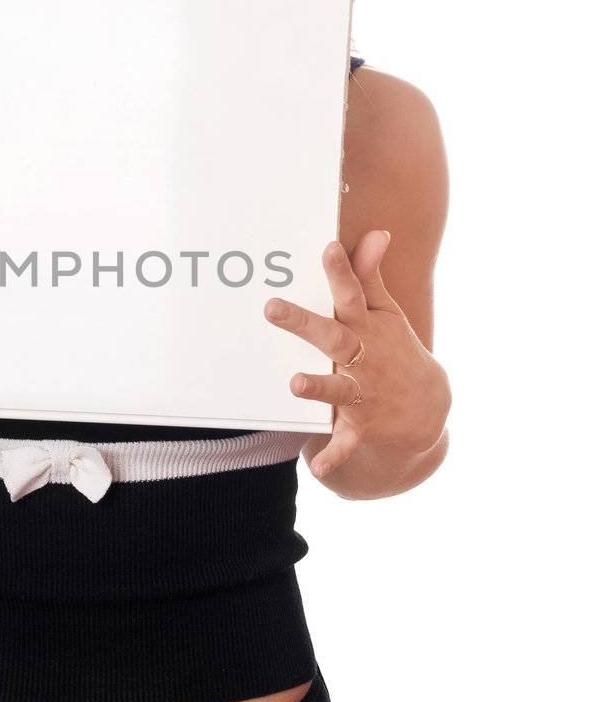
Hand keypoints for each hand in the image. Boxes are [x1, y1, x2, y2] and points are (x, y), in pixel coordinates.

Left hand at [263, 230, 449, 478]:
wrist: (429, 408)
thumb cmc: (395, 350)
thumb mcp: (387, 314)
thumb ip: (370, 276)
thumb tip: (374, 232)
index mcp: (366, 328)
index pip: (352, 295)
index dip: (341, 272)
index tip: (327, 248)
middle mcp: (364, 359)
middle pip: (332, 337)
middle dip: (303, 323)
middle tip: (271, 308)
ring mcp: (364, 394)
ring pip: (337, 391)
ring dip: (318, 389)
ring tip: (295, 385)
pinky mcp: (361, 426)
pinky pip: (345, 444)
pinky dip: (333, 457)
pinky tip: (317, 469)